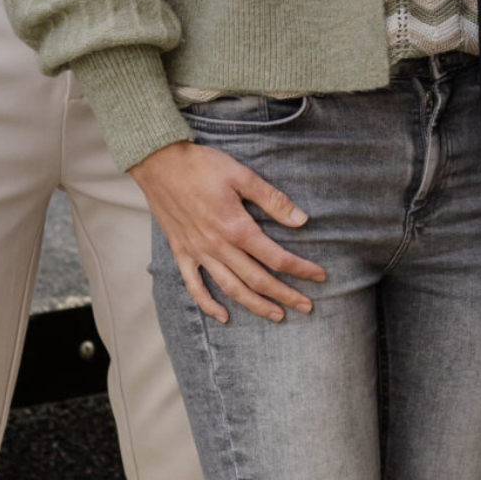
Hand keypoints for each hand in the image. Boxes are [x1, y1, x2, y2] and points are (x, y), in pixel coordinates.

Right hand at [131, 139, 325, 323]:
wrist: (160, 164)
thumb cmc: (203, 166)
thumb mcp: (243, 176)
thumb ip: (273, 200)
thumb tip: (302, 219)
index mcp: (236, 228)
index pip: (276, 257)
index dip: (300, 269)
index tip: (319, 277)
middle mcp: (218, 247)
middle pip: (257, 279)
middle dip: (285, 295)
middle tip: (307, 306)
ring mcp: (198, 253)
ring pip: (230, 288)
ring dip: (255, 305)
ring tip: (276, 315)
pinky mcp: (181, 252)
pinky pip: (195, 286)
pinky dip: (209, 304)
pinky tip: (224, 316)